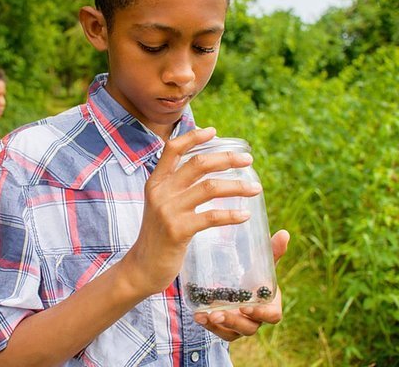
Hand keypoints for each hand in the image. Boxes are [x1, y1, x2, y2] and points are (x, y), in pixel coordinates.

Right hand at [121, 127, 262, 295]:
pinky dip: (231, 215)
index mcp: (155, 183)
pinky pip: (211, 217)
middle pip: (198, 164)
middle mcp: (160, 192)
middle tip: (248, 160)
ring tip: (256, 188)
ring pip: (210, 188)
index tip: (214, 131)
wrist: (142, 267)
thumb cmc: (158, 236)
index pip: (172, 149)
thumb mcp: (160, 205)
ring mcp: (168, 211)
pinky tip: (245, 215)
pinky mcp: (177, 231)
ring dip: (237, 186)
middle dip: (227, 159)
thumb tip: (202, 172)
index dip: (193, 137)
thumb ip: (175, 188)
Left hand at [193, 229, 289, 340]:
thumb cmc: (255, 273)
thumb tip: (284, 233)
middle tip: (218, 314)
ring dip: (218, 326)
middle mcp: (256, 319)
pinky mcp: (226, 328)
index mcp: (270, 305)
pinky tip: (198, 315)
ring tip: (205, 316)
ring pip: (232, 333)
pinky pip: (219, 332)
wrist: (239, 282)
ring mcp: (240, 325)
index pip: (273, 316)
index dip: (262, 314)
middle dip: (233, 322)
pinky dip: (208, 326)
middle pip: (249, 328)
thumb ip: (272, 251)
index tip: (246, 306)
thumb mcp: (262, 262)